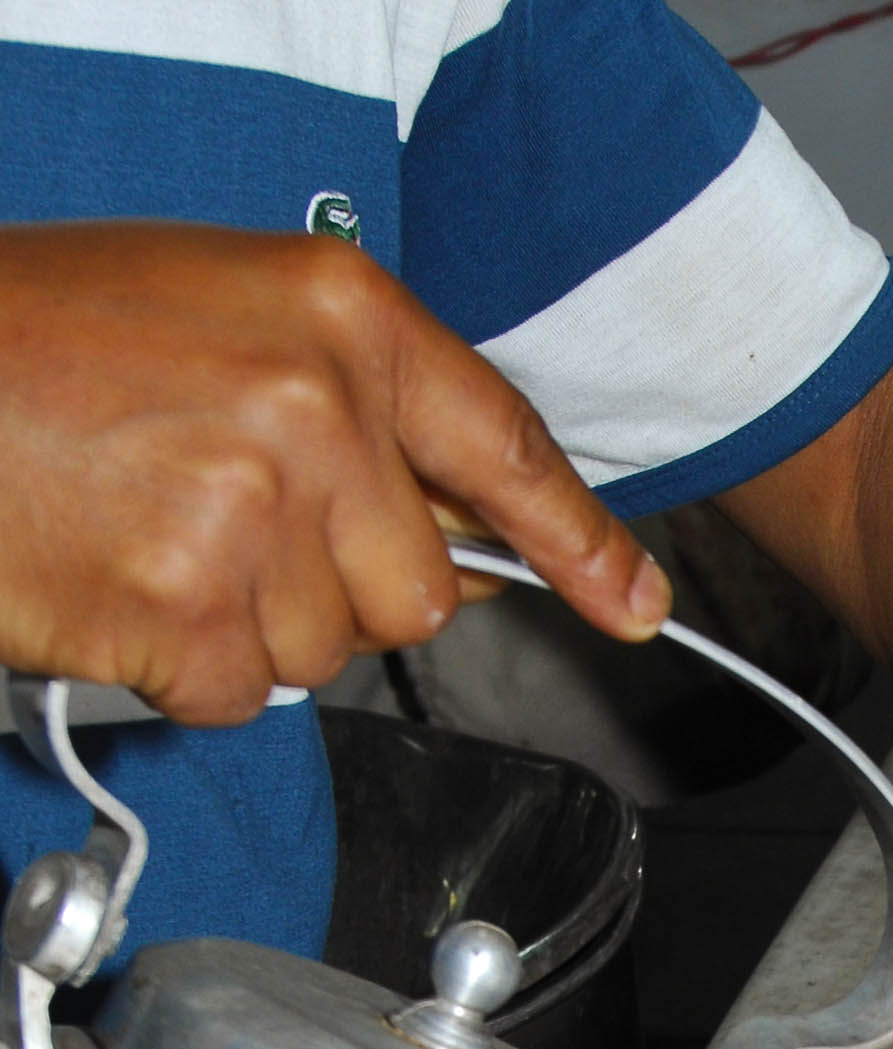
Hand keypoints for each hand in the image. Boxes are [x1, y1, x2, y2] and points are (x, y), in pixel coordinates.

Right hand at [0, 221, 669, 722]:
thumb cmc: (38, 339)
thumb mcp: (226, 318)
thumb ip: (362, 413)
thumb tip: (476, 529)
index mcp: (340, 315)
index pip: (507, 446)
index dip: (584, 542)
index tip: (634, 603)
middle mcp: (317, 405)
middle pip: (421, 591)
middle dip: (338, 587)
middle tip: (218, 519)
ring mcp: (256, 509)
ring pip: (330, 649)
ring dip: (250, 623)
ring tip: (148, 532)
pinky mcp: (190, 607)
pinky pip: (242, 691)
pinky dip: (180, 667)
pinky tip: (117, 583)